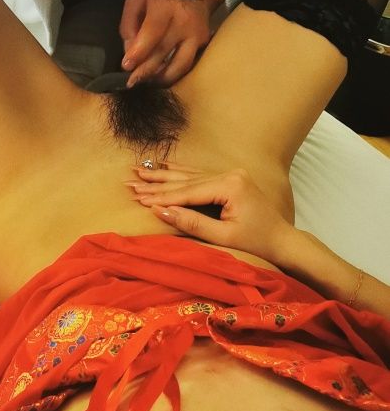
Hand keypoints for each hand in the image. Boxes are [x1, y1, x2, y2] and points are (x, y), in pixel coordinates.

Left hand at [119, 0, 223, 86]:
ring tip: (149, 82)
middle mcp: (183, 23)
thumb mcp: (138, 0)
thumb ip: (129, 24)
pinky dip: (174, 72)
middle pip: (163, 53)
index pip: (152, 33)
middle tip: (132, 82)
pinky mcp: (204, 42)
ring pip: (180, 65)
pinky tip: (162, 75)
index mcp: (165, 8)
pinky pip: (188, 63)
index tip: (126, 66)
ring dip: (162, 78)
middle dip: (145, 71)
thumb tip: (129, 50)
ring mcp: (196, 34)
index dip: (139, 52)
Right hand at [126, 163, 292, 264]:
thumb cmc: (256, 242)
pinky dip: (179, 173)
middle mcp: (230, 174)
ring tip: (139, 172)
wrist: (282, 239)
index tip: (138, 198)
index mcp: (230, 185)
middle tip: (129, 183)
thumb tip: (161, 211)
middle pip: (186, 181)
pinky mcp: (230, 178)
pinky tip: (163, 167)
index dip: (161, 196)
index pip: (188, 192)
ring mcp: (230, 174)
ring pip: (190, 175)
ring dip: (163, 176)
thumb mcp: (223, 236)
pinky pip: (199, 175)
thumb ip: (192, 222)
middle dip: (156, 184)